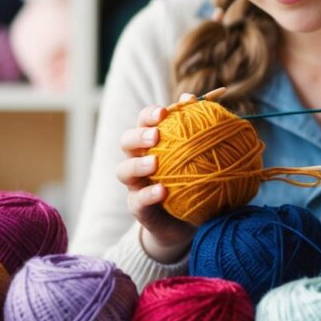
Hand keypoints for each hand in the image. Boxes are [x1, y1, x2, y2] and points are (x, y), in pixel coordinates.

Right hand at [116, 93, 195, 262]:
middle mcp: (137, 161)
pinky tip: (162, 191)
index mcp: (151, 144)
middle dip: (138, 136)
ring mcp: (135, 185)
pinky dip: (148, 195)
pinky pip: (137, 201)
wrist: (186, 222)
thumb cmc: (192, 181)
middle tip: (156, 135)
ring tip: (155, 163)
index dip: (150, 114)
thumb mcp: (197, 155)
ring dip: (137, 164)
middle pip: (126, 142)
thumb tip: (193, 98)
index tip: (165, 111)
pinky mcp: (138, 209)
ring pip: (123, 170)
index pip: (143, 122)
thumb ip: (195, 127)